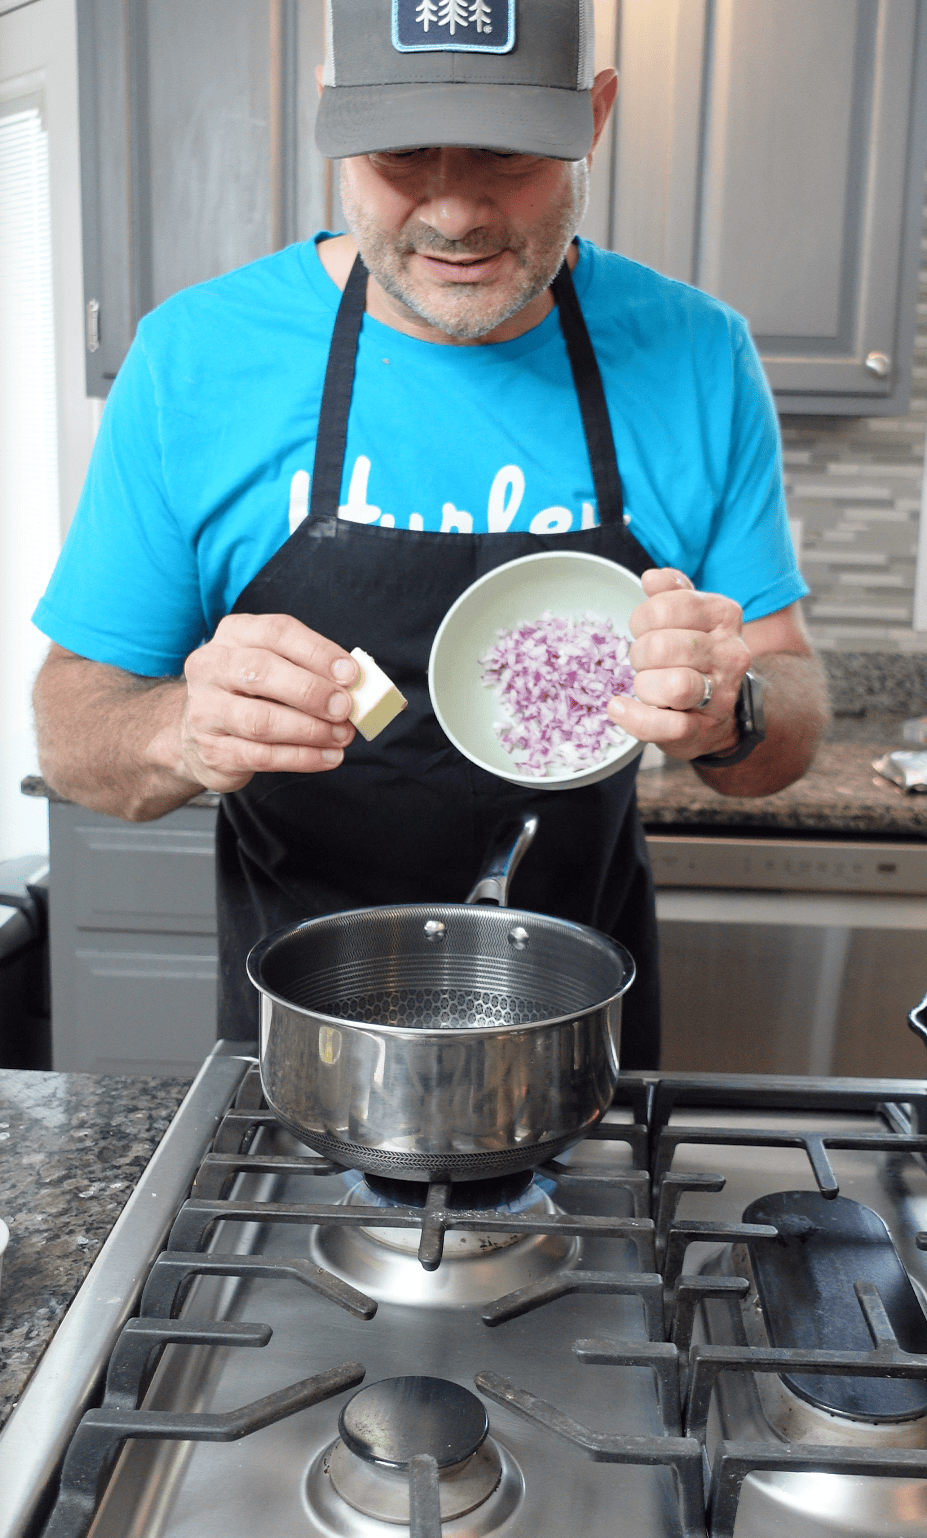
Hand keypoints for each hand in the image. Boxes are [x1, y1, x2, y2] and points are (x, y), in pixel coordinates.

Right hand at [179, 613, 357, 791]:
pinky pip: (262, 756)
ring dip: (310, 730)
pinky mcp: (213, 750)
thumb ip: (312, 669)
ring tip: (342, 736)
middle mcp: (211, 666)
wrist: (203, 734)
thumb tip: (356, 685)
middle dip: (311, 691)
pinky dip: (302, 758)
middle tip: (345, 708)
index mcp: (234, 634)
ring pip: (261, 720)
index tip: (350, 673)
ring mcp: (206, 710)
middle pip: (261, 671)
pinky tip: (329, 757)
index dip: (317, 652)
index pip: (277, 632)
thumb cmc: (253, 692)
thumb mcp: (278, 667)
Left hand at [607, 569, 748, 760]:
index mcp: (724, 615)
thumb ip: (671, 592)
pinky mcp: (704, 729)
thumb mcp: (689, 616)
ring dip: (643, 685)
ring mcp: (721, 693)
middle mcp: (730, 652)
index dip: (643, 619)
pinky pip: (667, 726)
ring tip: (645, 684)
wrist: (720, 710)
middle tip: (644, 661)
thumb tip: (651, 578)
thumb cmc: (695, 656)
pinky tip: (620, 708)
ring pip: (673, 686)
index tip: (644, 630)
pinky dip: (635, 718)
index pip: (667, 607)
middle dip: (639, 654)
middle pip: (662, 646)